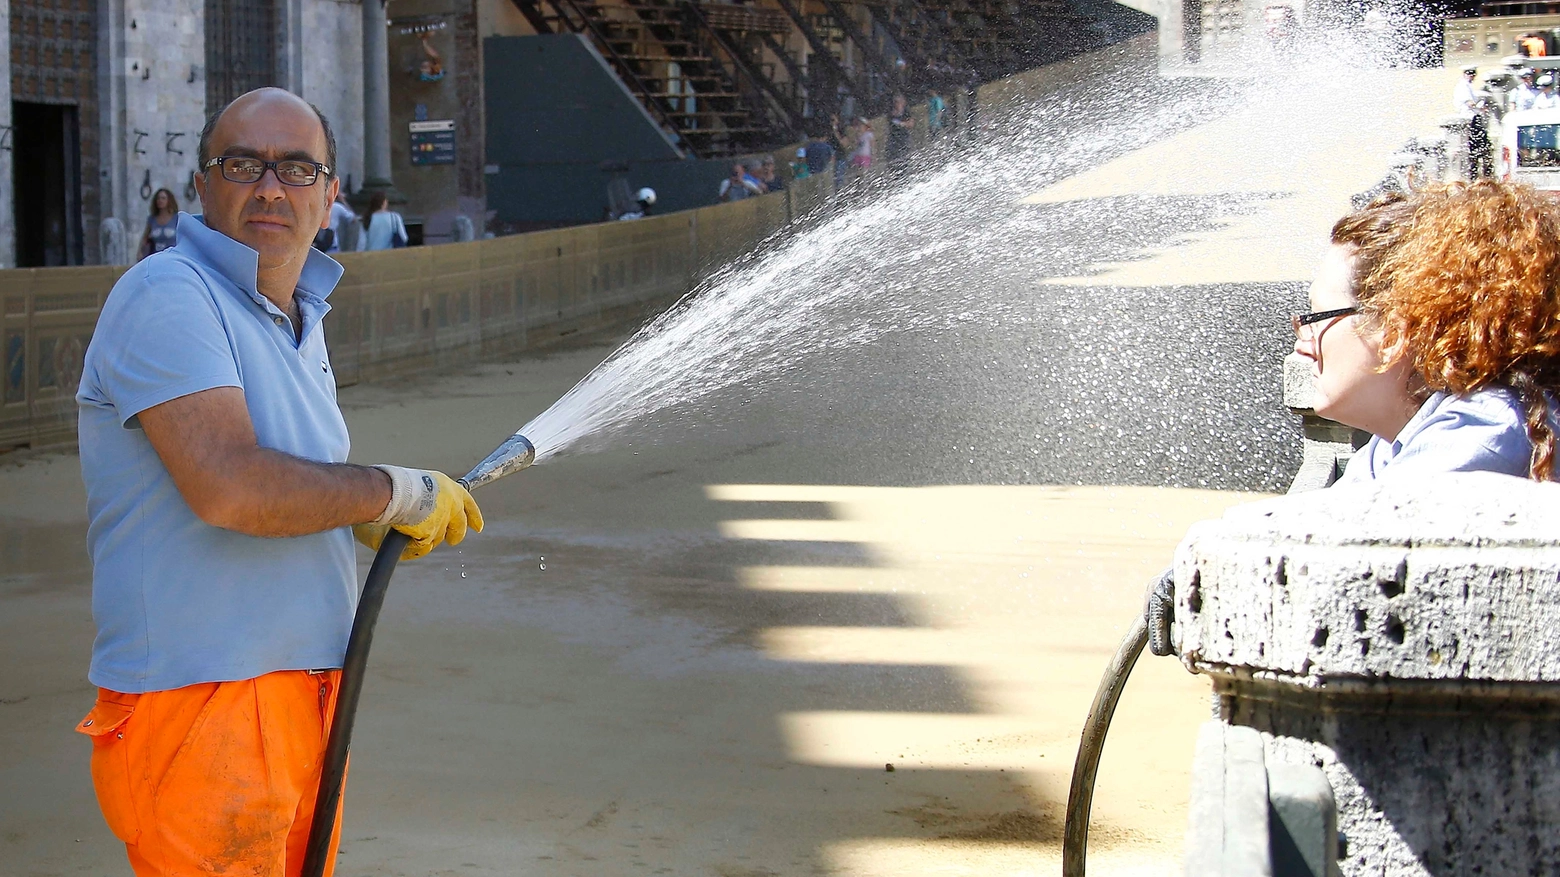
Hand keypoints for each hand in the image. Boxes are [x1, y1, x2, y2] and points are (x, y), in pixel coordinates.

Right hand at [354, 467, 483, 560]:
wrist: (394, 490)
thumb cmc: (400, 484)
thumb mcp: (422, 484)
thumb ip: (429, 498)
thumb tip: (424, 512)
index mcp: (450, 489)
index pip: (469, 504)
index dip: (473, 516)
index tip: (478, 527)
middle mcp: (451, 505)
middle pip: (459, 526)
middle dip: (456, 535)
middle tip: (453, 540)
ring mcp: (442, 521)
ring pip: (439, 537)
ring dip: (427, 539)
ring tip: (410, 534)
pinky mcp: (431, 533)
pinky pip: (423, 546)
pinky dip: (413, 547)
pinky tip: (404, 542)